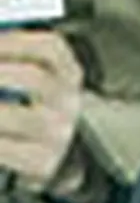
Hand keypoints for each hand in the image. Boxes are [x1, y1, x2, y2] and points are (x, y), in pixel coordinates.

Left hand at [0, 31, 83, 192]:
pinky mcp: (43, 162)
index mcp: (68, 75)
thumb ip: (14, 62)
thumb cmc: (33, 111)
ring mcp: (59, 133)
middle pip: (35, 79)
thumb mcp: (33, 82)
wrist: (55, 158)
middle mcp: (69, 102)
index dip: (13, 41)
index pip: (50, 47)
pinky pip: (7, 149)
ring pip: (20, 116)